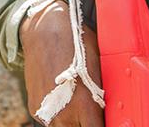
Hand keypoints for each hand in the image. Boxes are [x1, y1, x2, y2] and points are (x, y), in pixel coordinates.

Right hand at [20, 1, 104, 126]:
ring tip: (78, 106)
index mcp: (85, 107)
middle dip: (86, 124)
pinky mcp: (35, 108)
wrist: (44, 31)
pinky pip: (51, 120)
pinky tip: (64, 97)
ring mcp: (47, 113)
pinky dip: (59, 114)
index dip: (103, 126)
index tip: (105, 120)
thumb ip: (103, 96)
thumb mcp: (99, 69)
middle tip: (93, 115)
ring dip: (72, 122)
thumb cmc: (77, 44)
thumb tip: (112, 109)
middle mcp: (64, 115)